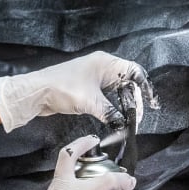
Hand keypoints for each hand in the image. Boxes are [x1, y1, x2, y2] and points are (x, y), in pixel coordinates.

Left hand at [0, 51, 155, 131]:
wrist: (36, 93)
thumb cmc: (60, 88)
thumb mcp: (90, 102)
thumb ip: (111, 114)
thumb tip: (124, 126)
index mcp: (106, 63)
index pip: (135, 72)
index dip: (146, 88)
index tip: (152, 103)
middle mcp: (103, 68)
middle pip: (129, 83)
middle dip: (135, 101)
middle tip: (136, 118)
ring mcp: (96, 78)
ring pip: (119, 91)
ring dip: (125, 105)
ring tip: (129, 120)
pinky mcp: (89, 88)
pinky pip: (109, 97)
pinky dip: (114, 107)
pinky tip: (117, 117)